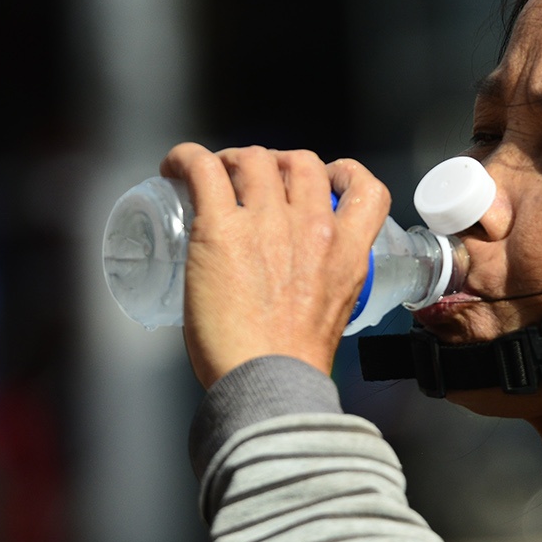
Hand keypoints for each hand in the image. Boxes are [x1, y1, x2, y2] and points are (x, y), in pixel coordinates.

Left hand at [161, 143, 389, 387]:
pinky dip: (186, 159)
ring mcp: (266, 224)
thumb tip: (291, 289)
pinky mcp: (220, 229)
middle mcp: (311, 227)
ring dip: (233, 161)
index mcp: (346, 252)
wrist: (268, 382)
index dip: (344, 174)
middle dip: (277, 164)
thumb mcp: (332, 316)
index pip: (366, 189)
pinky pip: (203, 170)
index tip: (327, 179)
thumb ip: (323, 290)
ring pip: (254, 159)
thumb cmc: (290, 365)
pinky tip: (175, 167)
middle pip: (300, 163)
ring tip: (214, 177)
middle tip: (253, 182)